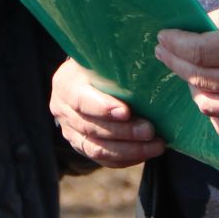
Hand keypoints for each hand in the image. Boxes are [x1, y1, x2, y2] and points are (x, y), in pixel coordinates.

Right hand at [49, 58, 164, 167]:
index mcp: (66, 84)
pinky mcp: (81, 147)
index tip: (126, 112)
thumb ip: (115, 62)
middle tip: (150, 131)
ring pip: (97, 148)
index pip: (81, 99)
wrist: (87, 79)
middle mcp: (63, 111)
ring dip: (129, 150)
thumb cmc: (100, 64)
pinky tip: (146, 153)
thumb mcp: (102, 58)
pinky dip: (126, 158)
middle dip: (124, 132)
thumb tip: (146, 59)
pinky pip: (103, 159)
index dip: (102, 108)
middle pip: (91, 127)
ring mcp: (70, 132)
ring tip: (155, 146)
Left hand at [155, 0, 218, 137]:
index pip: (199, 50)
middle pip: (197, 76)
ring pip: (206, 104)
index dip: (176, 43)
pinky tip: (209, 96)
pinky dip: (211, 112)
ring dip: (191, 87)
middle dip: (174, 61)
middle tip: (164, 50)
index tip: (164, 37)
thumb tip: (198, 25)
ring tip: (188, 72)